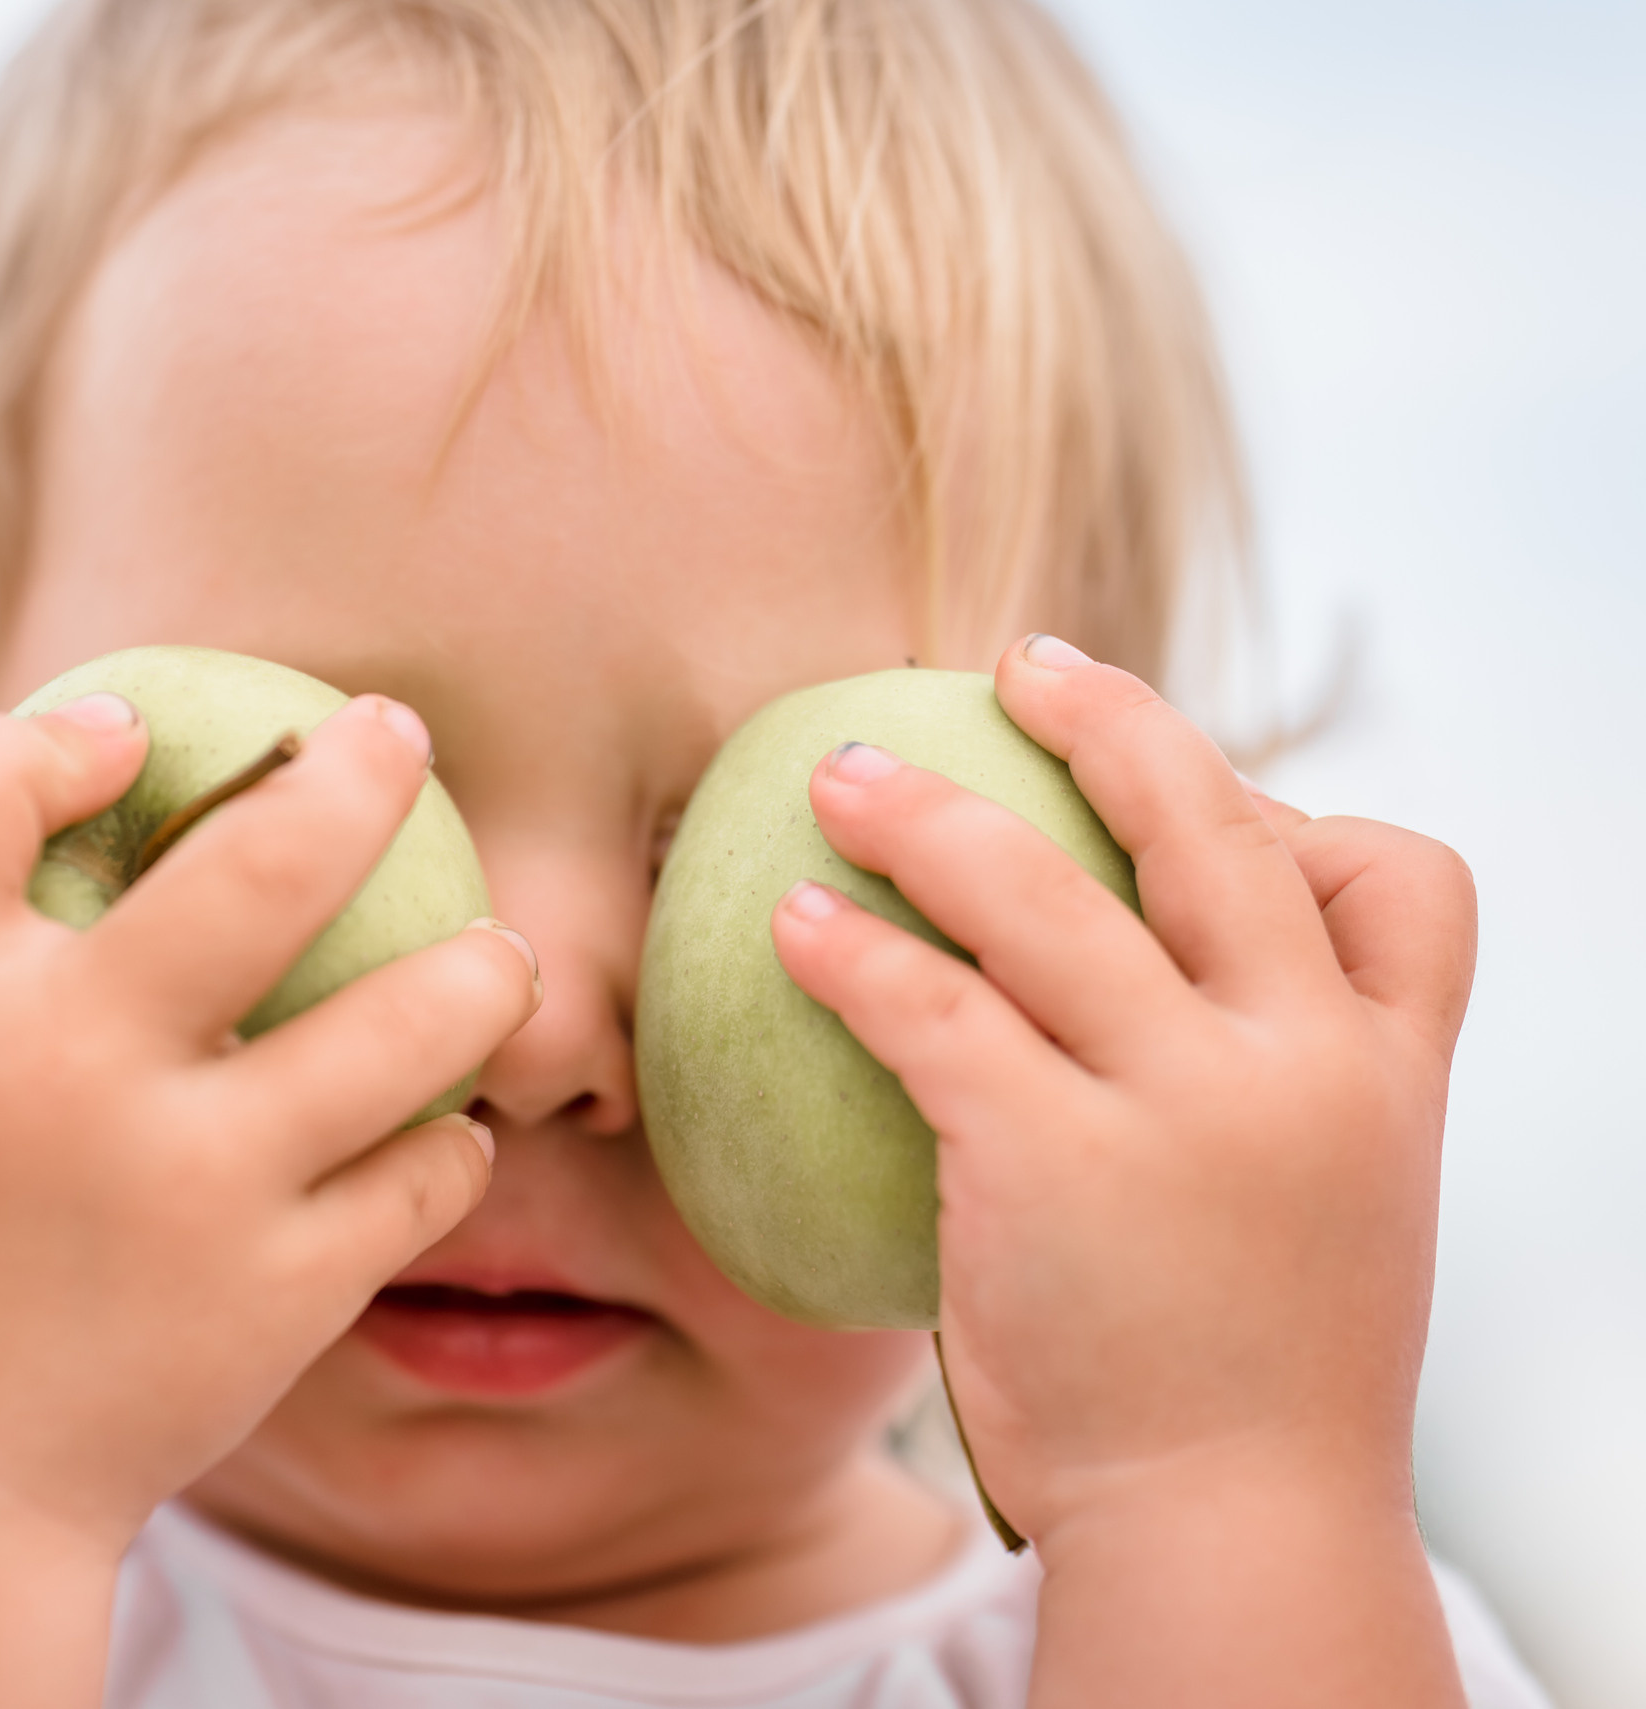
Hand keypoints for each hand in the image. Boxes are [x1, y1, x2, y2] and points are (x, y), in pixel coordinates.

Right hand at [0, 690, 536, 1707]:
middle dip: (362, 769)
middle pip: (268, 859)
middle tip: (395, 736)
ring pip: (415, 1017)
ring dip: (484, 968)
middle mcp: (67, 1072)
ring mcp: (190, 1186)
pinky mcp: (282, 1292)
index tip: (128, 740)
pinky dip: (448, 1142)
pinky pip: (427, 1173)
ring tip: (498, 953)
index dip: (51, 732)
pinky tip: (438, 1129)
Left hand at [769, 635, 1475, 1705]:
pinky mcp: (1054, 1160)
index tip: (1203, 792)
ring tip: (844, 773)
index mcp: (1389, 1074)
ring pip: (1048, 897)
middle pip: (1211, 829)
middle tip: (1019, 664)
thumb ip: (1275, 1090)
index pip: (1407, 878)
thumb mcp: (1325, 1210)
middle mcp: (1304, 1067)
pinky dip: (855, 953)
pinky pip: (937, 1011)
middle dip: (1110, 721)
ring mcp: (1185, 1109)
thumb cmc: (1254, 1379)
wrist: (1232, 1530)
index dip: (1302, 810)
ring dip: (929, 813)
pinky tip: (793, 928)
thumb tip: (1155, 996)